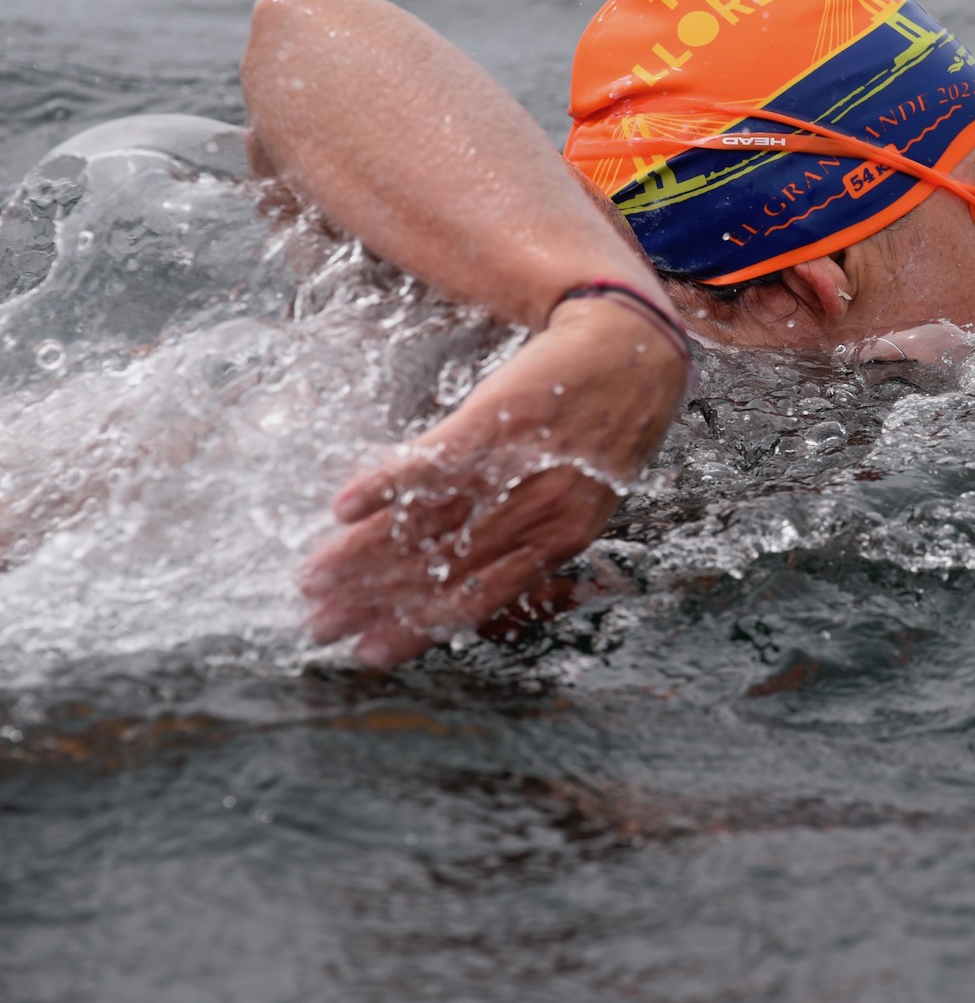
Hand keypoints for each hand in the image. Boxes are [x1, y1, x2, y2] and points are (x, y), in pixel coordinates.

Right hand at [299, 297, 686, 666]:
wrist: (633, 349)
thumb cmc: (605, 428)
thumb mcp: (585, 497)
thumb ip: (535, 539)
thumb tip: (476, 577)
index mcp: (559, 540)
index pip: (476, 597)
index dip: (418, 627)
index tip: (369, 653)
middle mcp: (536, 513)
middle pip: (440, 567)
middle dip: (375, 600)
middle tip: (320, 623)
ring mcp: (515, 467)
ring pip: (428, 524)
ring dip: (364, 554)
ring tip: (314, 576)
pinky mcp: (496, 419)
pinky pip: (434, 462)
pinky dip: (385, 485)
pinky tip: (344, 506)